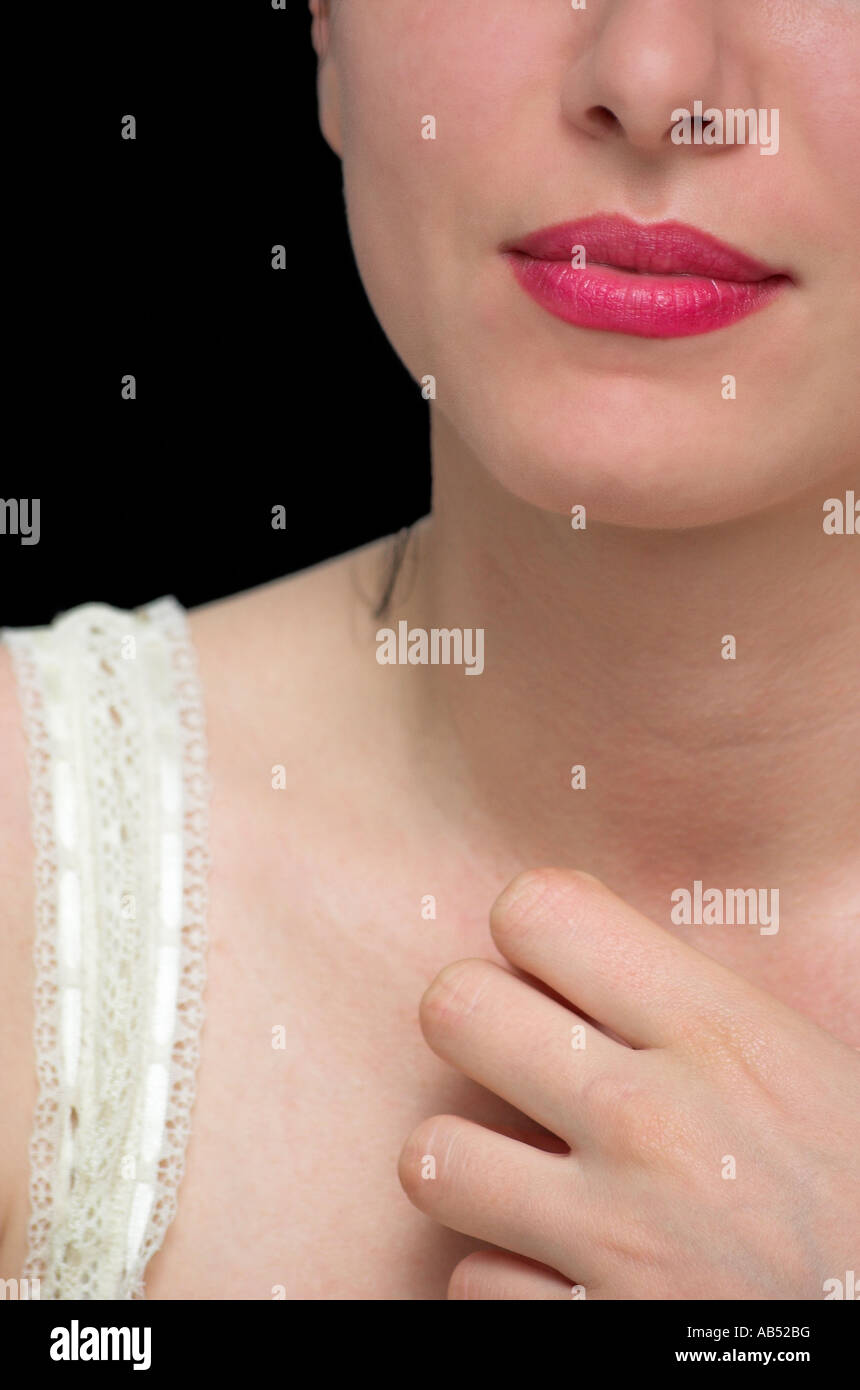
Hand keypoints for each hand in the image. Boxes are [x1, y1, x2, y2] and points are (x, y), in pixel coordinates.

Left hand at [398, 869, 859, 1299]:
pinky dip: (507, 1275)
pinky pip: (472, 1281)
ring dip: (471, 1160)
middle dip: (477, 1022)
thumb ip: (705, 1006)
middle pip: (455, 1010)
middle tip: (520, 1052)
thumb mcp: (816, 1064)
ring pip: (432, 1156)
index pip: (538, 910)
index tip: (558, 964)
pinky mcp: (591, 1338)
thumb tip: (602, 954)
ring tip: (520, 1166)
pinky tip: (559, 1267)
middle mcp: (651, 1125)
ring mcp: (614, 1240)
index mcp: (721, 1034)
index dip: (533, 929)